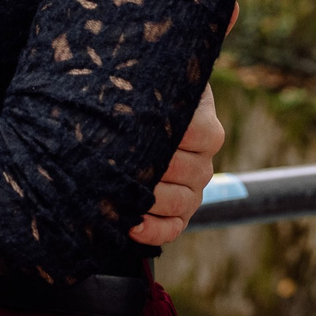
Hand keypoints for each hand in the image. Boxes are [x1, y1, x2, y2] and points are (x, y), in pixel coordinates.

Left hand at [129, 82, 226, 245]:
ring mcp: (195, 186)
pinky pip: (174, 227)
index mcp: (203, 125)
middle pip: (184, 169)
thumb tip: (131, 86)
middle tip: (111, 165)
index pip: (196, 133)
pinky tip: (131, 226)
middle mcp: (203, 158)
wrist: (135, 115)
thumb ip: (148, 87)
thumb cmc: (138, 94)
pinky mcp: (182, 210)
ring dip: (148, 202)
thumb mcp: (148, 85)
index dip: (164, 134)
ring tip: (116, 196)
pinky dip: (154, 231)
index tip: (130, 130)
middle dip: (148, 169)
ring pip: (181, 201)